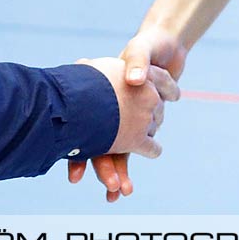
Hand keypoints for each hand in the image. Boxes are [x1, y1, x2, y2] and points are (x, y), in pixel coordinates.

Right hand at [68, 26, 190, 198]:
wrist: (163, 48)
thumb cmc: (145, 49)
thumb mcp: (137, 51)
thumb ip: (135, 62)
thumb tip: (135, 80)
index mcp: (101, 98)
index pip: (84, 128)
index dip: (78, 154)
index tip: (75, 177)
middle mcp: (112, 112)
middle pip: (104, 146)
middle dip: (106, 170)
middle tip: (111, 189)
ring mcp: (128, 120)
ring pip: (118, 153)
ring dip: (118, 173)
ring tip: (121, 192)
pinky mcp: (146, 126)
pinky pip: (141, 148)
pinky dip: (137, 161)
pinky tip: (126, 186)